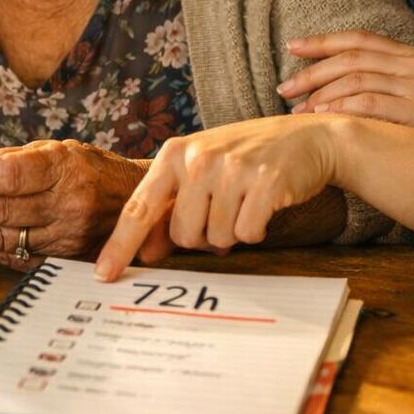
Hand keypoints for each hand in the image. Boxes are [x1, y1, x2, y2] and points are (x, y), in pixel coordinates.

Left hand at [0, 140, 147, 270]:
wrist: (137, 200)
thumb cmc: (94, 169)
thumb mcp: (61, 149)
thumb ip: (19, 159)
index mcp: (66, 167)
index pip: (8, 177)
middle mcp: (69, 203)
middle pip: (1, 209)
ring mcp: (68, 235)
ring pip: (4, 236)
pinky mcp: (65, 258)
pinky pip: (17, 256)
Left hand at [94, 115, 340, 280]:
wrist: (308, 137)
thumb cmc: (248, 157)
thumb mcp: (203, 172)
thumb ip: (172, 206)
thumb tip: (147, 251)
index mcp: (176, 153)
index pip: (140, 207)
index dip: (120, 245)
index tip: (105, 275)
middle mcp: (199, 158)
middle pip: (183, 234)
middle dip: (203, 236)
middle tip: (224, 210)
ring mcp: (232, 169)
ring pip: (217, 239)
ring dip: (233, 232)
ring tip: (246, 202)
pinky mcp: (265, 182)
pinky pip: (248, 235)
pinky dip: (257, 230)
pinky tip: (265, 205)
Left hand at [278, 30, 413, 143]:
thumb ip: (391, 83)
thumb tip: (340, 87)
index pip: (361, 39)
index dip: (323, 41)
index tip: (292, 48)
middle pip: (352, 58)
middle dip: (312, 72)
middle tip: (285, 88)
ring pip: (356, 79)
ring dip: (320, 95)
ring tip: (299, 111)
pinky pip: (369, 104)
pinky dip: (340, 109)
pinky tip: (322, 118)